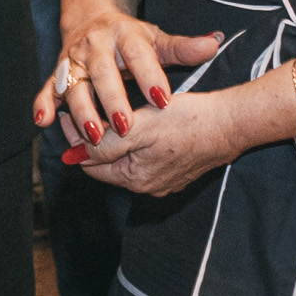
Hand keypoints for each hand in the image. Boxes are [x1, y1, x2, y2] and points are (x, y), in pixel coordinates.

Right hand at [37, 11, 222, 154]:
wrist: (90, 19)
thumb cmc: (130, 38)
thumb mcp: (156, 39)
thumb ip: (182, 47)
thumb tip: (213, 44)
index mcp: (123, 35)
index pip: (138, 55)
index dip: (150, 76)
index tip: (163, 100)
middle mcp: (95, 46)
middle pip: (102, 73)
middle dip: (113, 100)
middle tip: (126, 127)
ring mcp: (73, 60)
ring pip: (74, 86)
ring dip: (81, 111)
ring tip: (93, 135)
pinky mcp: (57, 73)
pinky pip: (47, 89)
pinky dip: (43, 105)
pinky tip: (43, 122)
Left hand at [70, 88, 248, 196]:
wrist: (229, 124)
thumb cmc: (186, 122)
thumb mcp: (138, 128)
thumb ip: (104, 144)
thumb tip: (74, 156)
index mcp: (135, 179)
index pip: (90, 163)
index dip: (75, 139)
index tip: (66, 114)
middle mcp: (147, 186)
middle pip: (106, 163)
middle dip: (92, 139)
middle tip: (81, 110)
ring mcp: (163, 179)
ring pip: (124, 159)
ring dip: (112, 140)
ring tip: (103, 113)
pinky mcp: (176, 169)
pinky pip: (144, 157)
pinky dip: (133, 142)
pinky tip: (133, 123)